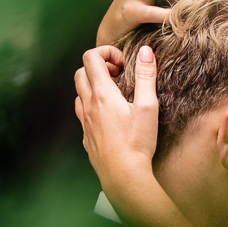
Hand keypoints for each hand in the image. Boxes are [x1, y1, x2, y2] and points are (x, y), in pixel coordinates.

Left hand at [74, 45, 171, 226]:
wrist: (123, 174)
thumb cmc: (137, 142)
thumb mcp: (149, 107)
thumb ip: (146, 77)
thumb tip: (147, 51)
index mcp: (102, 94)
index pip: (91, 58)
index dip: (106, 52)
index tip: (124, 63)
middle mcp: (88, 104)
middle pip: (81, 72)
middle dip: (99, 66)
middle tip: (119, 75)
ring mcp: (84, 120)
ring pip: (78, 91)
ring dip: (93, 84)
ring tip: (115, 93)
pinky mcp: (86, 134)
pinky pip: (82, 111)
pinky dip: (91, 103)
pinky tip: (109, 114)